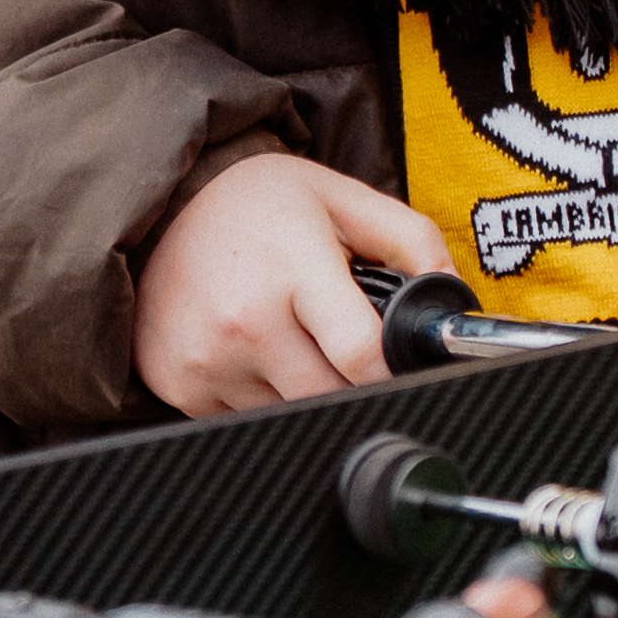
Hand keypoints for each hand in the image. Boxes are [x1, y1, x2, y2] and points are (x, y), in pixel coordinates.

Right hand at [134, 151, 442, 418]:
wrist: (163, 209)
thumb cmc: (261, 205)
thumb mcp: (344, 199)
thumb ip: (413, 242)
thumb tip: (454, 299)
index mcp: (292, 269)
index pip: (360, 352)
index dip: (393, 368)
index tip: (402, 367)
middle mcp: (244, 320)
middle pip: (330, 395)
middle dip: (354, 383)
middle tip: (351, 353)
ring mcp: (206, 359)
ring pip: (291, 415)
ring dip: (307, 392)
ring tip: (297, 342)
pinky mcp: (178, 384)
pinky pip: (245, 418)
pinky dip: (263, 398)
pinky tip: (257, 354)